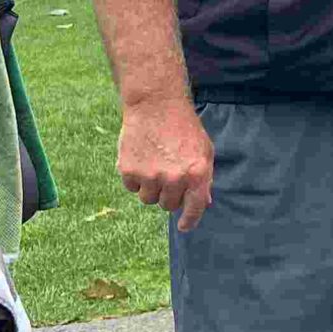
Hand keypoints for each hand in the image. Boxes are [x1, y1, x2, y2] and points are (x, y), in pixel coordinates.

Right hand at [118, 94, 214, 229]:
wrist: (155, 105)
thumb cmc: (183, 127)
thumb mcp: (204, 151)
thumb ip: (204, 178)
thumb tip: (204, 203)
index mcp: (196, 174)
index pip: (194, 208)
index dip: (189, 220)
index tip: (184, 226)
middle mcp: (173, 179)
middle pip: (168, 205)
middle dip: (169, 195)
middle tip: (168, 175)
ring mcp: (150, 176)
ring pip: (149, 199)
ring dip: (151, 188)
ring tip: (154, 164)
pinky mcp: (129, 171)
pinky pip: (132, 188)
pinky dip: (135, 179)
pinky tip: (141, 158)